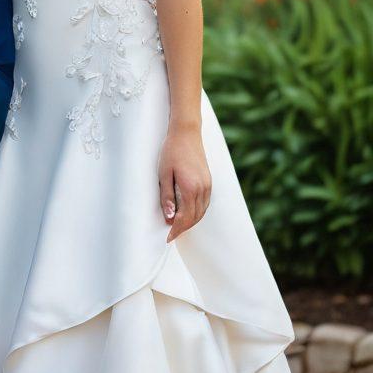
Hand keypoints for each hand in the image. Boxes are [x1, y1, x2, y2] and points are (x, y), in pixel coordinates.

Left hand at [158, 125, 210, 242]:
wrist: (186, 133)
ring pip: (201, 212)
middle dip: (182, 228)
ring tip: (177, 226)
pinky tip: (187, 213)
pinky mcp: (209, 181)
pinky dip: (197, 213)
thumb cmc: (171, 151)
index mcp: (190, 188)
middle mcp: (202, 189)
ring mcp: (208, 185)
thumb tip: (170, 217)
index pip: (184, 218)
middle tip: (170, 235)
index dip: (175, 230)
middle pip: (194, 217)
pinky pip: (204, 204)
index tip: (167, 238)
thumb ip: (167, 196)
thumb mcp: (164, 173)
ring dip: (190, 222)